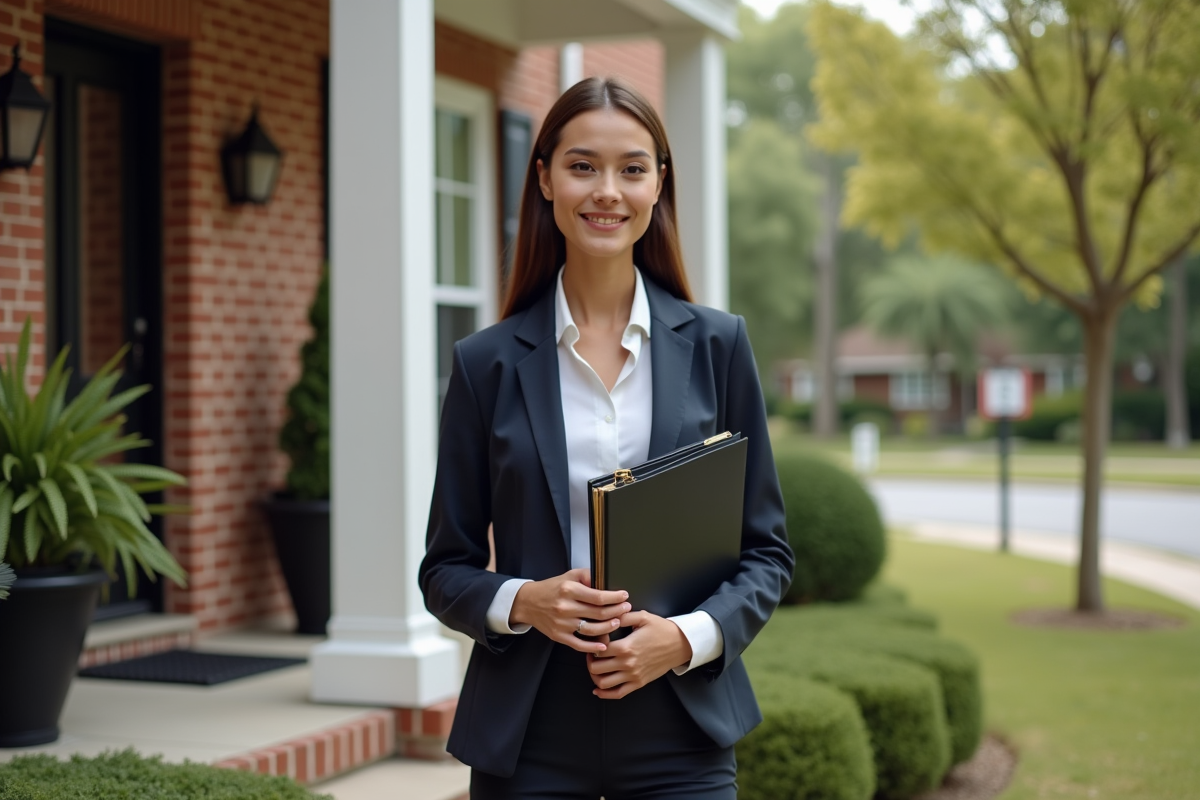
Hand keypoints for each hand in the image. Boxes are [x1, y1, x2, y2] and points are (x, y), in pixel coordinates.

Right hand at [511, 568, 629, 653]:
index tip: (624, 596)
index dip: (615, 597)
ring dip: (608, 628)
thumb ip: (587, 576)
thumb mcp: (568, 576)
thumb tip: (605, 579)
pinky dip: (593, 646)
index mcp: (569, 590)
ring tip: (617, 623)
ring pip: (592, 630)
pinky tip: (603, 645)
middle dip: (616, 612)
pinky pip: (579, 644)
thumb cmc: (551, 588)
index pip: (598, 596)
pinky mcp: (559, 636)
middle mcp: (566, 607)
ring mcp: (562, 623)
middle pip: (598, 613)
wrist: (528, 602)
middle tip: (626, 609)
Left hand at [586, 611, 692, 698]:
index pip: (598, 649)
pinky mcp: (638, 683)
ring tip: (595, 667)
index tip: (596, 640)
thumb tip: (608, 615)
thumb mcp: (643, 617)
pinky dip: (604, 694)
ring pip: (603, 683)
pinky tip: (598, 689)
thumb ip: (623, 616)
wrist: (680, 645)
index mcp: (626, 646)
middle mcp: (627, 663)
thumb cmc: (662, 630)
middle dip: (590, 660)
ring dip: (594, 676)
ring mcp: (632, 675)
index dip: (593, 644)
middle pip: (596, 668)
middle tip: (592, 653)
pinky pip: (617, 693)